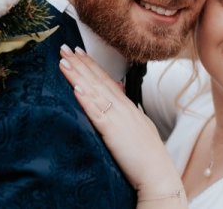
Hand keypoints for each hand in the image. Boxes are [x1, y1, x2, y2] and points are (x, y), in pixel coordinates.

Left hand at [59, 46, 186, 206]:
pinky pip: (96, 113)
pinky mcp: (112, 132)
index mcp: (128, 106)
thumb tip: (119, 92)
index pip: (106, 80)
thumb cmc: (148, 154)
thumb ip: (129, 109)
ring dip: (78, 75)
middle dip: (80, 63)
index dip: (91, 65)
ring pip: (94, 92)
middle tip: (64, 48)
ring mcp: (118, 118)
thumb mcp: (140, 125)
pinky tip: (76, 89)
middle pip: (98, 80)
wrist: (158, 173)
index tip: (79, 52)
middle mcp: (123, 108)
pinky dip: (86, 100)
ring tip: (64, 61)